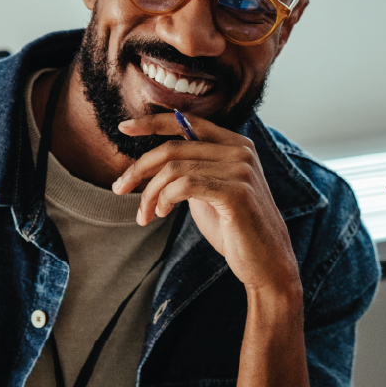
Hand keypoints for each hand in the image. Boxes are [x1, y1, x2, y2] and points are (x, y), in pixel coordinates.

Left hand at [114, 113, 299, 296]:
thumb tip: (153, 161)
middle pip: (174, 148)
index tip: (123, 128)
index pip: (187, 122)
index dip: (152, 123)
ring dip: (149, 193)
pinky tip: (161, 213)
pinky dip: (164, 199)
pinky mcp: (236, 192)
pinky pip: (185, 186)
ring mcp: (241, 169)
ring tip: (145, 214)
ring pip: (174, 169)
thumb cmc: (235, 230)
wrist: (266, 264)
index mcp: (235, 144)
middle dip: (139, 168)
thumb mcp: (209, 192)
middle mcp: (241, 150)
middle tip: (119, 188)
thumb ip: (191, 171)